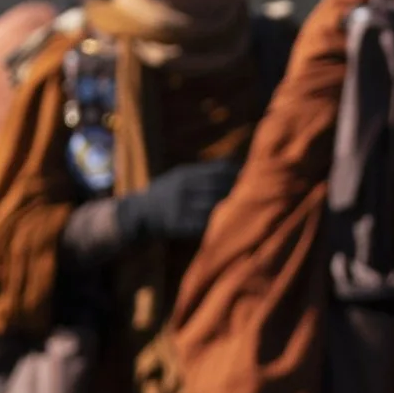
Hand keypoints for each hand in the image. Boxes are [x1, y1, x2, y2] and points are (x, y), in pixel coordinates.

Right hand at [114, 158, 244, 245]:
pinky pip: (202, 225)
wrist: (138, 214)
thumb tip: (234, 165)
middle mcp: (183, 187)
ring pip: (213, 207)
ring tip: (246, 212)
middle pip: (218, 188)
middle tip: (255, 196)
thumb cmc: (166, 195)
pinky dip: (215, 225)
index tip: (252, 177)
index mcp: (186, 174)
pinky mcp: (177, 224)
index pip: (218, 170)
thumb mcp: (180, 176)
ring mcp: (179, 206)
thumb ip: (203, 172)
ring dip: (229, 210)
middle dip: (237, 192)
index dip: (236, 174)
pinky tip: (227, 227)